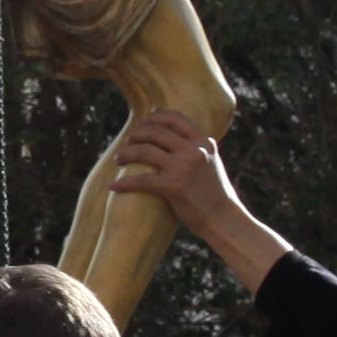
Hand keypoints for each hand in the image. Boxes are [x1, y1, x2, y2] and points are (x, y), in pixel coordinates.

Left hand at [111, 114, 286, 290]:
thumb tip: (173, 136)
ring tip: (119, 159)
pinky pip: (141, 180)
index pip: (175, 118)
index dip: (155, 117)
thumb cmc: (214, 193)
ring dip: (126, 153)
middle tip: (128, 142)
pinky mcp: (174, 186)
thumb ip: (195, 148)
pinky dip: (124, 183)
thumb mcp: (210, 162)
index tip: (143, 121)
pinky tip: (113, 186)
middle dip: (137, 134)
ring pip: (145, 151)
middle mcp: (194, 150)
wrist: (223, 219)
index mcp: (203, 142)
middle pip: (156, 132)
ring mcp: (183, 167)